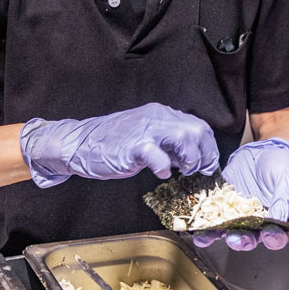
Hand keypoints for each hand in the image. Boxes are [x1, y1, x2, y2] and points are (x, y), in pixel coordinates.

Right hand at [19, 103, 218, 187]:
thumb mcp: (145, 137)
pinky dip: (164, 168)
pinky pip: (157, 155)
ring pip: (183, 137)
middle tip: (198, 171)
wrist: (79, 143)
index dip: (209, 147)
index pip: (199, 125)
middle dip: (204, 154)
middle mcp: (156, 117)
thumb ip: (166, 144)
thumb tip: (189, 159)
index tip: (208, 165)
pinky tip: (160, 174)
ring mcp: (145, 130)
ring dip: (189, 158)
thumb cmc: (112, 143)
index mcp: (161, 114)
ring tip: (182, 171)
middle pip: (197, 129)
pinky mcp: (133, 146)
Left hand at [193, 138, 288, 250]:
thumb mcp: (286, 182)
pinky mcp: (219, 200)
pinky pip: (209, 212)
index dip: (272, 238)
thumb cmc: (282, 166)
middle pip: (246, 238)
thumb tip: (279, 222)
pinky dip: (200, 217)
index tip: (268, 235)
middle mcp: (253, 221)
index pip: (274, 237)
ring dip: (213, 235)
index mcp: (273, 220)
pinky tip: (194, 220)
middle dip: (239, 240)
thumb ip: (282, 202)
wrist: (264, 149)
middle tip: (234, 238)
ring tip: (204, 237)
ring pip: (223, 230)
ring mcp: (234, 212)